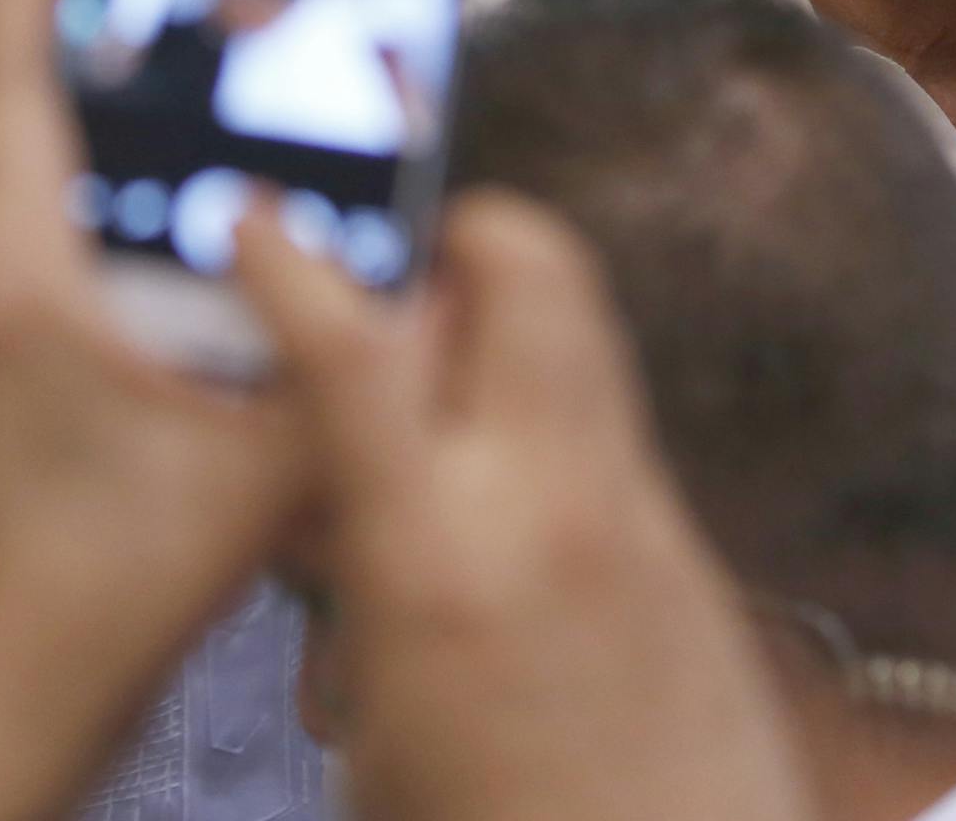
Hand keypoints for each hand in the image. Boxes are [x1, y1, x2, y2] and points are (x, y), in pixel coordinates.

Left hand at [0, 0, 303, 820]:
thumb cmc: (101, 592)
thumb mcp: (269, 459)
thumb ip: (356, 347)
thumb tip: (446, 263)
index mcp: (4, 266)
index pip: (14, 62)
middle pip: (7, 95)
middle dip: (87, 14)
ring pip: (1, 159)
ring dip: (80, 98)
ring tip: (179, 54)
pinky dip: (68, 177)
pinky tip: (154, 193)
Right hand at [231, 191, 806, 820]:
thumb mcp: (370, 735)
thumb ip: (354, 591)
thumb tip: (331, 506)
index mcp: (440, 568)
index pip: (361, 358)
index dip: (299, 267)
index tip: (265, 220)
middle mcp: (555, 504)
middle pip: (532, 267)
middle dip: (462, 235)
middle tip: (403, 271)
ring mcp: (641, 509)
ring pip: (584, 329)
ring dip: (513, 313)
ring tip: (446, 383)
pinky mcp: (690, 538)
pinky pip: (612, 415)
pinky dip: (550, 405)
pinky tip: (508, 490)